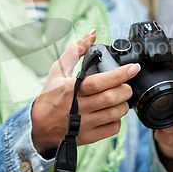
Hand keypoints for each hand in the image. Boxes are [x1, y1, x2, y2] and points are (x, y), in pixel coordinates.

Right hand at [31, 31, 140, 154]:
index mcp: (71, 89)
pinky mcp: (88, 137)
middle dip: (125, 90)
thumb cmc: (50, 95)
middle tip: (125, 86)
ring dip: (123, 105)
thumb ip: (75, 51)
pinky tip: (112, 113)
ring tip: (119, 98)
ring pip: (115, 114)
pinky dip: (118, 120)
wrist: (39, 126)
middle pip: (111, 98)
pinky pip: (112, 129)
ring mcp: (83, 124)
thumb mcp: (57, 70)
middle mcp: (78, 107)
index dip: (120, 75)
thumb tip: (92, 34)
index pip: (100, 82)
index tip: (133, 68)